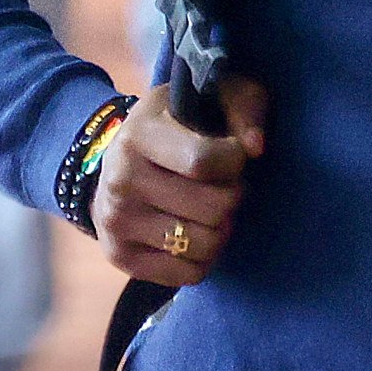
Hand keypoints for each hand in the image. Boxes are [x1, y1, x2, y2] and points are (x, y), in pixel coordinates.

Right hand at [91, 78, 265, 286]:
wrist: (122, 159)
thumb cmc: (184, 125)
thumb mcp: (216, 97)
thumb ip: (245, 108)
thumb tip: (256, 148)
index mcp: (138, 135)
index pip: (204, 161)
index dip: (235, 161)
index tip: (233, 154)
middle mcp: (119, 180)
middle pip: (212, 208)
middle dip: (232, 196)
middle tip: (221, 184)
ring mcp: (115, 221)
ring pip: (205, 244)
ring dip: (222, 228)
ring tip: (209, 208)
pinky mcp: (119, 256)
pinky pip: (188, 274)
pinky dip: (204, 258)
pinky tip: (196, 232)